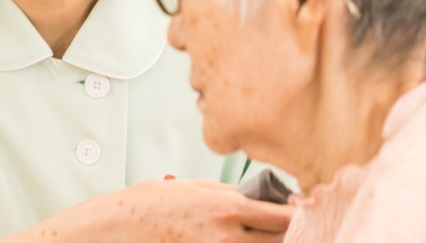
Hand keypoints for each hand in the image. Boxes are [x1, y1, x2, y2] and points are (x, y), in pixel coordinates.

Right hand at [118, 179, 293, 241]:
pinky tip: (240, 242)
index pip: (284, 216)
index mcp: (228, 208)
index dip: (300, 215)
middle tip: (292, 228)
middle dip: (291, 234)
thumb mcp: (195, 186)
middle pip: (281, 241)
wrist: (120, 227)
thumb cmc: (152, 203)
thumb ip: (231, 193)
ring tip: (263, 234)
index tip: (305, 211)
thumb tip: (260, 196)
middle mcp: (228, 236)